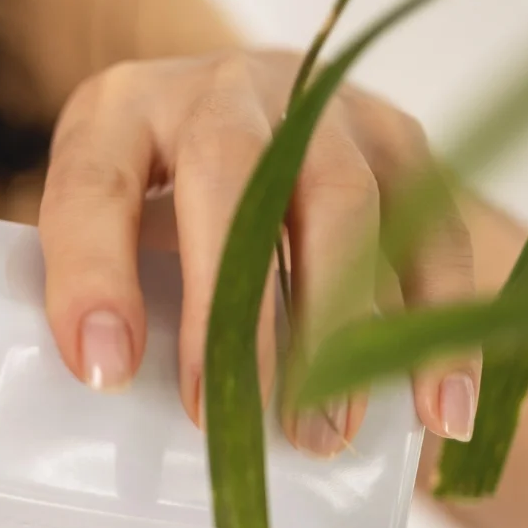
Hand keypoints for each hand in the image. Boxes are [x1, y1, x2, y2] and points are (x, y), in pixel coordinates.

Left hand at [38, 50, 479, 453]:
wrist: (237, 115)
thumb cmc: (146, 193)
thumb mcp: (92, 223)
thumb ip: (90, 285)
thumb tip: (111, 383)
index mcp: (119, 113)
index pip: (95, 187)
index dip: (96, 278)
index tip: (106, 372)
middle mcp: (221, 92)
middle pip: (239, 186)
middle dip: (236, 314)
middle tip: (229, 418)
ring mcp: (318, 109)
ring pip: (347, 205)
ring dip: (338, 330)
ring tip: (322, 435)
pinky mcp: (396, 139)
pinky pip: (431, 232)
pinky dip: (437, 328)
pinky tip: (437, 411)